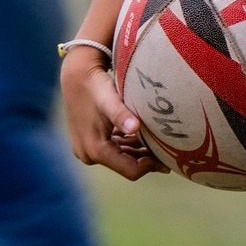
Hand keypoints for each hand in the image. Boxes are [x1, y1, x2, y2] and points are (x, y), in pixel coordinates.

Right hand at [61, 49, 160, 179]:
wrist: (76, 75)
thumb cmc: (96, 86)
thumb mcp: (110, 100)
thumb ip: (121, 115)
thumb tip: (135, 128)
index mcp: (95, 150)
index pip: (130, 170)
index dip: (151, 166)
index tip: (167, 158)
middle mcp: (88, 155)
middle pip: (126, 166)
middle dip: (147, 160)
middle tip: (168, 154)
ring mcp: (86, 151)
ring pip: (121, 158)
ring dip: (139, 153)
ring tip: (159, 145)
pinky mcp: (88, 144)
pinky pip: (114, 150)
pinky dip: (129, 146)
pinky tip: (144, 137)